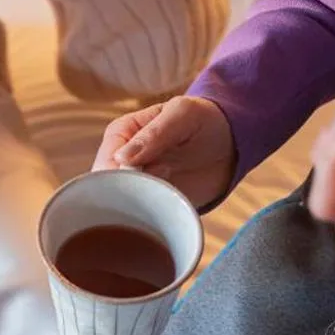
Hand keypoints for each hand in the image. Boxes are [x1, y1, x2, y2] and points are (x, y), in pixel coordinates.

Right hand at [94, 96, 235, 207]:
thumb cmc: (203, 120)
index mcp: (120, 135)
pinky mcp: (152, 203)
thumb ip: (154, 134)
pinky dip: (154, 218)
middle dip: (129, 196)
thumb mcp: (183, 115)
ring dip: (144, 207)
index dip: (120, 176)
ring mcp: (136, 185)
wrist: (229, 144)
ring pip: (122, 208)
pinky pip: (143, 219)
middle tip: (161, 186)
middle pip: (107, 191)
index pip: (105, 163)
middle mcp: (121, 162)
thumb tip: (120, 158)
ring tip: (171, 189)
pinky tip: (171, 204)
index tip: (147, 175)